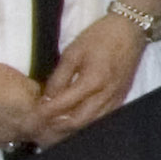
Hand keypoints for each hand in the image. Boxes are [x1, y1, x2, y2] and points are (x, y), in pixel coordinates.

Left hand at [29, 7, 155, 140]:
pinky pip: (102, 118)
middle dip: (56, 128)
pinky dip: (86, 123)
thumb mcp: (72, 52)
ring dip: (71, 129)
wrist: (130, 30)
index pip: (63, 105)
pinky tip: (74, 121)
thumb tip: (46, 97)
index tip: (30, 118)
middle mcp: (105, 95)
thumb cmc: (100, 37)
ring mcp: (115, 99)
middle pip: (78, 122)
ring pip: (91, 124)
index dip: (45, 113)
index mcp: (92, 81)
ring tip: (53, 128)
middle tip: (39, 127)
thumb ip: (59, 77)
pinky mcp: (120, 98)